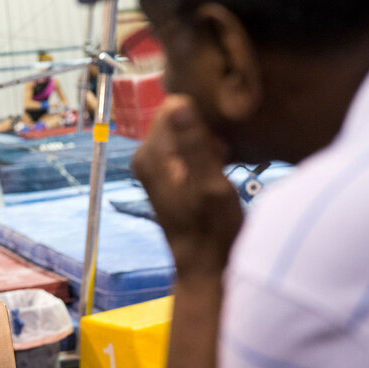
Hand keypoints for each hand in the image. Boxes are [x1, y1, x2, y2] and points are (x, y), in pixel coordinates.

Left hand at [132, 95, 242, 278]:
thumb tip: (178, 101)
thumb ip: (194, 144)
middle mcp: (145, 155)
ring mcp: (156, 164)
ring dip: (208, 140)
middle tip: (223, 155)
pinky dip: (206, 149)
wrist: (205, 265)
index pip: (173, 107)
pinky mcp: (168, 171)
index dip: (202, 117)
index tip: (219, 143)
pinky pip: (188, 145)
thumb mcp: (210, 184)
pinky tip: (220, 166)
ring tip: (222, 161)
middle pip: (179, 117)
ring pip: (186, 130)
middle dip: (204, 128)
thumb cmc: (211, 230)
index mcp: (149, 155)